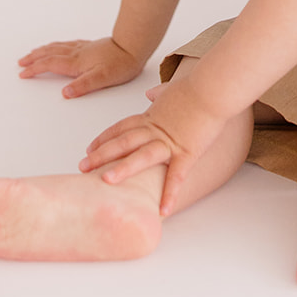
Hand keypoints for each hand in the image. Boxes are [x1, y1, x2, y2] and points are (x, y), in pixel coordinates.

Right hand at [17, 36, 142, 97]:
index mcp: (76, 62)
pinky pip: (66, 44)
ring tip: (33, 53)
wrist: (134, 46)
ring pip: (57, 47)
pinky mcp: (90, 46)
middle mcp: (77, 53)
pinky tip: (58, 46)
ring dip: (42, 50)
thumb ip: (83, 85)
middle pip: (49, 54)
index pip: (50, 64)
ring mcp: (83, 48)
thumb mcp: (102, 78)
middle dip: (33, 58)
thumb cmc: (121, 64)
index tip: (23, 73)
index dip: (35, 69)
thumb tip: (65, 93)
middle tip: (21, 62)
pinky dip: (56, 45)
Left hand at [79, 93, 226, 215]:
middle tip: (82, 166)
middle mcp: (156, 129)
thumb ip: (160, 92)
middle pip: (123, 142)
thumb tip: (150, 93)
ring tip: (105, 181)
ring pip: (141, 156)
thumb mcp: (173, 88)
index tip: (90, 147)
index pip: (122, 128)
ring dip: (123, 169)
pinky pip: (177, 176)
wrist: (213, 88)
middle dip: (101, 155)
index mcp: (152, 116)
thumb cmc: (197, 86)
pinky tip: (163, 210)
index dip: (105, 138)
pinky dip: (170, 194)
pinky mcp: (188, 152)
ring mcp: (170, 142)